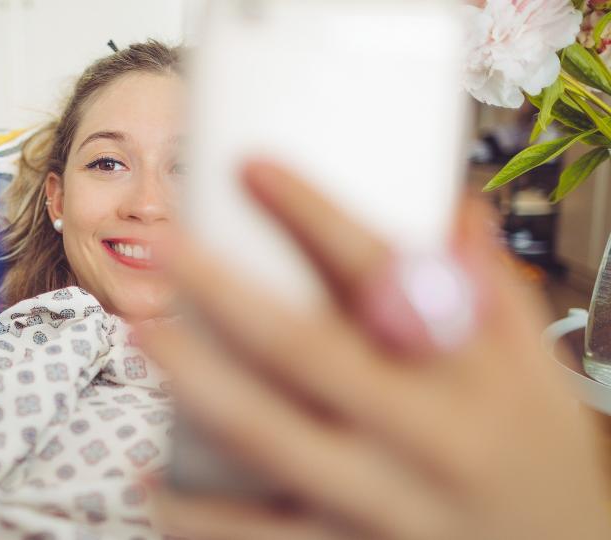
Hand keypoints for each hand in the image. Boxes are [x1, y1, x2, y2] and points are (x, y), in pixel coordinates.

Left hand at [138, 161, 610, 539]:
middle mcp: (423, 438)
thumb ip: (490, 288)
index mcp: (471, 374)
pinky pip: (251, 537)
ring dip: (189, 380)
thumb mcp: (534, 367)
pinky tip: (147, 480)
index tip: (251, 166)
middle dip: (219, 289)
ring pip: (263, 437)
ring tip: (141, 331)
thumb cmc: (538, 455)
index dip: (312, 214)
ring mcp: (380, 505)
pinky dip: (191, 514)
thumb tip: (448, 203)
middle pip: (302, 350)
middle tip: (162, 243)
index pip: (382, 273)